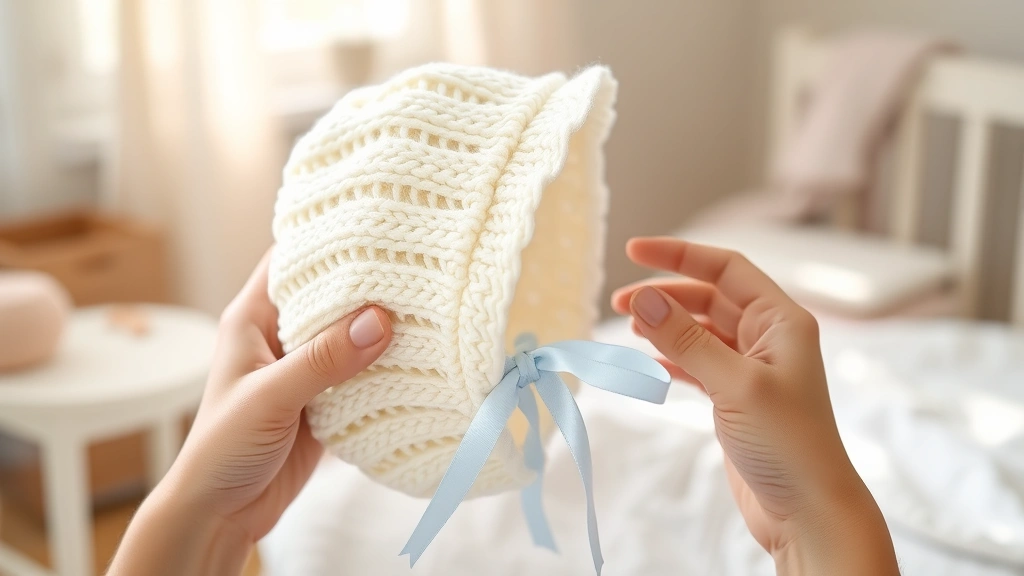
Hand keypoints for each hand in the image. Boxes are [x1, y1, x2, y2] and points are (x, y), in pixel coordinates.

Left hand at [110, 250, 392, 574]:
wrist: (221, 514)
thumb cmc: (222, 449)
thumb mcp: (269, 398)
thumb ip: (323, 359)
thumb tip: (380, 320)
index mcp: (253, 318)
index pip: (290, 259)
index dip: (325, 237)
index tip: (371, 222)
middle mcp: (280, 336)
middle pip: (329, 294)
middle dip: (368, 282)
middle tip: (415, 263)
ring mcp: (306, 368)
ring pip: (351, 332)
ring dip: (382, 326)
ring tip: (428, 304)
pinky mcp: (326, 400)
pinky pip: (362, 372)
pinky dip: (386, 365)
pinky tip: (419, 356)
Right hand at [612, 237, 897, 574]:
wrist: (808, 511)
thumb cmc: (789, 444)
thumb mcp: (734, 385)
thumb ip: (687, 340)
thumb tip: (644, 299)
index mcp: (781, 320)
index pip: (726, 268)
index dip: (680, 255)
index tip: (634, 251)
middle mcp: (768, 337)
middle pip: (708, 296)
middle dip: (664, 294)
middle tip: (620, 304)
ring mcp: (751, 368)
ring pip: (700, 330)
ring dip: (665, 325)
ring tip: (630, 329)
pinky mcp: (736, 397)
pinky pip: (697, 362)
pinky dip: (671, 358)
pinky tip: (648, 361)